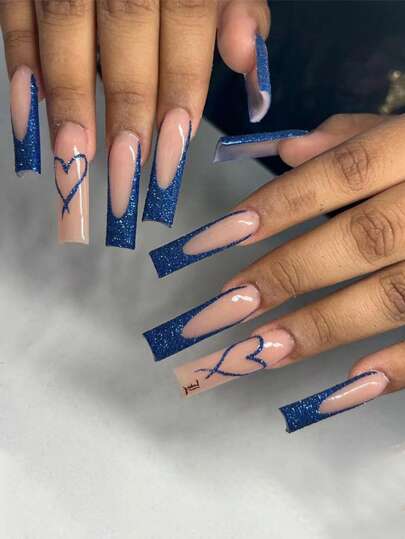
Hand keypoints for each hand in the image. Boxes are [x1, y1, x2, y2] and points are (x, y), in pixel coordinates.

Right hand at [0, 0, 269, 243]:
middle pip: (124, 33)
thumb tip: (244, 57)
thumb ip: (236, 5)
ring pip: (64, 27)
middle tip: (124, 181)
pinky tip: (27, 119)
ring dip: (66, 102)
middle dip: (123, 113)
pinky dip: (21, 68)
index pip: (184, 26)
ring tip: (71, 165)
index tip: (170, 158)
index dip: (177, 94)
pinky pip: (15, 15)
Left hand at [174, 113, 404, 429]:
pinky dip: (395, 369)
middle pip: (360, 238)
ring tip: (259, 354)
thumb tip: (286, 148)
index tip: (214, 241)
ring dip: (323, 328)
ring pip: (395, 295)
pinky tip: (340, 392)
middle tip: (218, 311)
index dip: (277, 205)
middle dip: (286, 275)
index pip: (342, 171)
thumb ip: (359, 136)